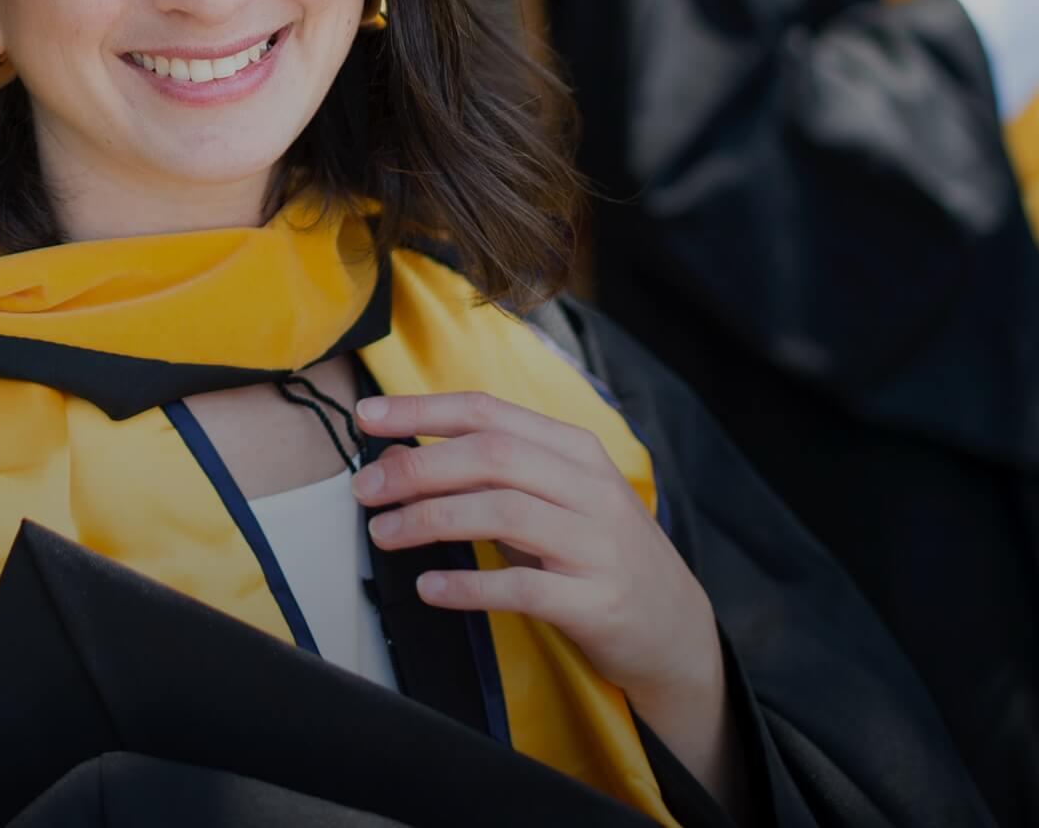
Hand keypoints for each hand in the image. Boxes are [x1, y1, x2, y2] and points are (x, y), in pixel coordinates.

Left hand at [352, 391, 739, 808]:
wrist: (674, 628)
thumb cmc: (594, 553)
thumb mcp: (553, 499)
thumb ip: (491, 475)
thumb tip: (399, 459)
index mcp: (574, 450)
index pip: (488, 412)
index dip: (422, 410)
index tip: (365, 418)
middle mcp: (589, 487)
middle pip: (492, 456)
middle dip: (418, 467)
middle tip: (364, 490)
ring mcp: (597, 543)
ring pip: (504, 512)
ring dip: (431, 520)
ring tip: (383, 535)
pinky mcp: (597, 600)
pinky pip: (524, 587)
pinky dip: (469, 586)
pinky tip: (429, 589)